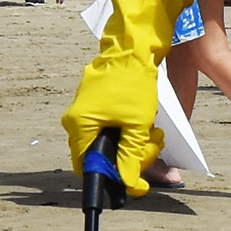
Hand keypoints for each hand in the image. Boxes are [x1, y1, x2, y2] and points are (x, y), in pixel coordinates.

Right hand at [59, 0, 193, 191]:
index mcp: (80, 126)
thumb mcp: (137, 124)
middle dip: (131, 158)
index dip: (113, 179)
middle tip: (151, 146)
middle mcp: (77, 121)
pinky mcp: (99, 105)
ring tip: (153, 132)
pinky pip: (113, 129)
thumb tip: (129, 185)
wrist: (133, 45)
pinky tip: (147, 124)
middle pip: (102, 157)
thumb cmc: (133, 81)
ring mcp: (87, 112)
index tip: (136, 185)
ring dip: (136, 144)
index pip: (89, 167)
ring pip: (112, 144)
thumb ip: (131, 157)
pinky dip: (132, 131)